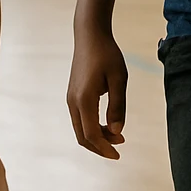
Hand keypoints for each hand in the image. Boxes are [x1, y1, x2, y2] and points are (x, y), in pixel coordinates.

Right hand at [66, 28, 127, 159]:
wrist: (90, 35)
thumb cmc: (107, 54)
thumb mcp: (119, 79)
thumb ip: (118, 106)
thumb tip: (117, 131)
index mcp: (84, 99)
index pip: (92, 134)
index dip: (105, 148)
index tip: (119, 154)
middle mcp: (73, 101)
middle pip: (82, 137)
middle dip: (100, 147)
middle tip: (120, 147)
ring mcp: (70, 98)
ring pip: (80, 129)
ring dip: (96, 138)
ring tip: (117, 136)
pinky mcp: (72, 95)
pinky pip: (79, 120)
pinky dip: (92, 128)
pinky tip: (107, 124)